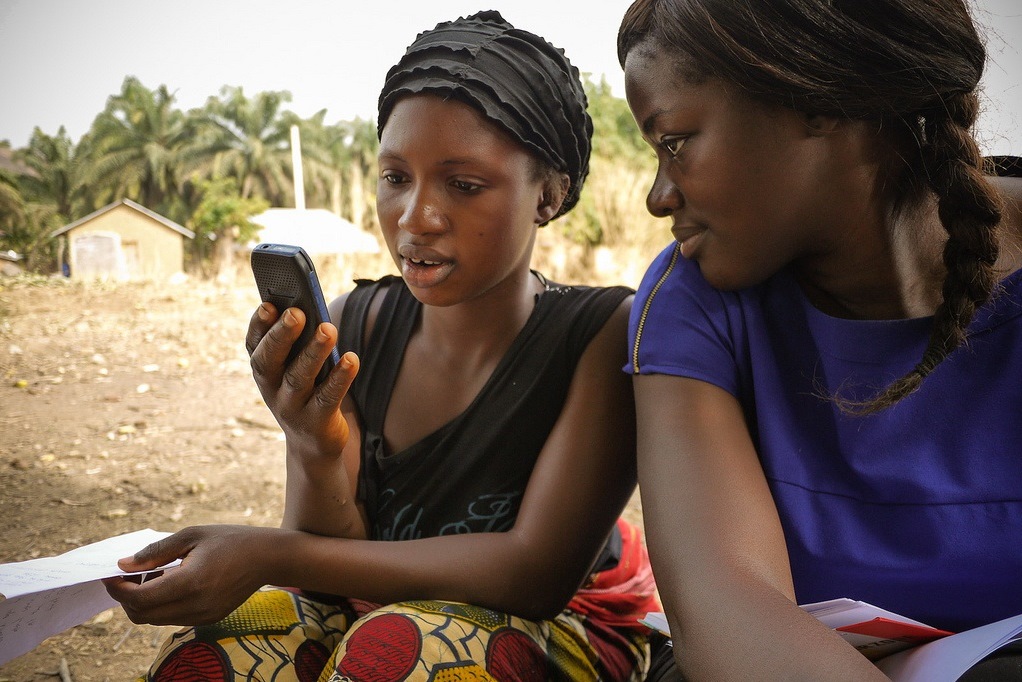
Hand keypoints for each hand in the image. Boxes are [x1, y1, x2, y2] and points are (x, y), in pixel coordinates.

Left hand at [102, 525, 281, 625]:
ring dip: (144, 601)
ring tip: (154, 574)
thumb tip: (123, 564)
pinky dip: (161, 605)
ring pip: (155, 620)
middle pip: (141, 615)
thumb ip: (155, 552)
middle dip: (126, 596)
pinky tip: (171, 582)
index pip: (139, 598)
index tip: (110, 573)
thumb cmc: (230, 539)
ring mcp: (203, 616)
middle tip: (129, 573)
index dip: (117, 588)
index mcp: (190, 582)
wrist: (268, 557)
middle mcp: (196, 606)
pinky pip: (172, 619)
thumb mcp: (192, 535)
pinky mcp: (209, 619)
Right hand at [246, 302, 358, 457]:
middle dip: (282, 335)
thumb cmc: (306, 390)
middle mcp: (271, 389)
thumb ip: (299, 343)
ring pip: (299, 378)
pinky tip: (351, 359)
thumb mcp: (297, 367)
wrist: (312, 442)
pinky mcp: (316, 422)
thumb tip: (312, 310)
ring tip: (328, 329)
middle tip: (296, 312)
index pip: (254, 345)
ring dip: (314, 352)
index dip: (258, 325)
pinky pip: (328, 398)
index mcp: (264, 370)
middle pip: (270, 360)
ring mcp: (291, 408)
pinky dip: (339, 378)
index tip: (268, 305)